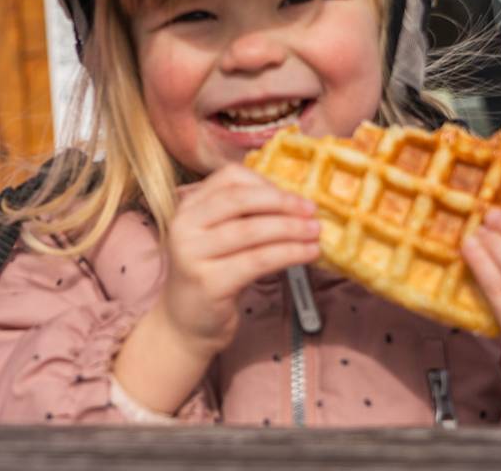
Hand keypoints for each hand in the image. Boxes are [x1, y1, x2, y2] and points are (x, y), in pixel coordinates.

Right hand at [113, 165, 319, 415]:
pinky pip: (257, 261)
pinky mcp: (209, 282)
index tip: (294, 196)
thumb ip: (243, 216)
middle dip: (282, 202)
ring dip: (290, 229)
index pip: (229, 178)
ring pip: (251, 230)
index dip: (266, 183)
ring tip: (316, 233)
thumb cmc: (211, 275)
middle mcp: (185, 225)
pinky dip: (288, 253)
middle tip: (312, 211)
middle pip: (240, 200)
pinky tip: (308, 254)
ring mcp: (193, 254)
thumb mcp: (218, 237)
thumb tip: (295, 200)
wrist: (184, 323)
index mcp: (188, 207)